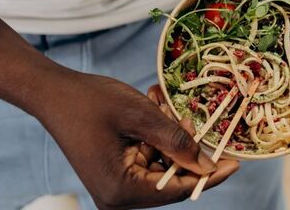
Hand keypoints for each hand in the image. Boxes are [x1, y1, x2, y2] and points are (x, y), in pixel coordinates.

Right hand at [36, 72, 238, 208]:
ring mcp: (115, 186)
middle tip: (190, 117)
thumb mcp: (142, 117)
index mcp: (121, 190)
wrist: (53, 93)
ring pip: (163, 165)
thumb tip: (207, 165)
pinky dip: (157, 135)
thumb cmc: (92, 102)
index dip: (209, 176)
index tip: (236, 163)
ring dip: (170, 136)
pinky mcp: (116, 173)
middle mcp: (118, 196)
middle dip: (185, 148)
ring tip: (160, 104)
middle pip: (171, 179)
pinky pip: (149, 157)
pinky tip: (154, 108)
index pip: (177, 189)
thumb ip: (176, 142)